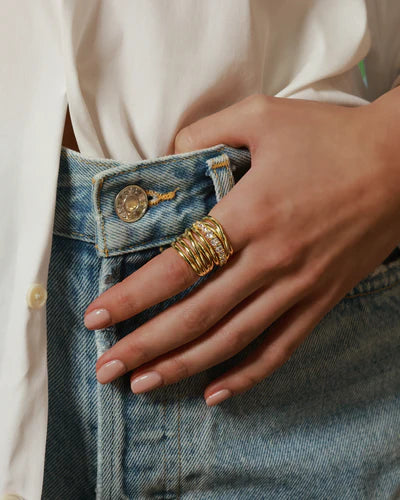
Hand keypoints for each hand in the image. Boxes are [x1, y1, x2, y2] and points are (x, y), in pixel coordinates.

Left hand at [84, 92, 399, 405]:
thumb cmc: (329, 136)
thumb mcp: (261, 114)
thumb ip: (205, 132)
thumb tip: (166, 155)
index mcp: (250, 214)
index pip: (177, 267)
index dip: (132, 297)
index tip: (97, 317)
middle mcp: (270, 260)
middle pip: (196, 316)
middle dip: (146, 346)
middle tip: (107, 369)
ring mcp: (298, 286)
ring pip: (232, 340)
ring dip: (184, 366)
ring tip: (146, 385)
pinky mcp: (322, 300)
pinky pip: (281, 347)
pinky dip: (247, 375)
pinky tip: (216, 392)